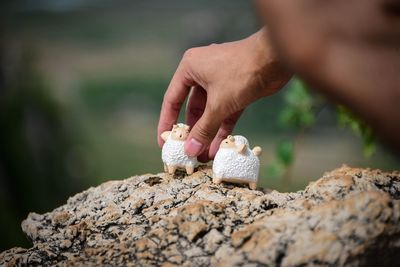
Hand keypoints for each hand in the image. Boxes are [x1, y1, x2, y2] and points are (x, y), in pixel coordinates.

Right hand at [157, 28, 291, 161]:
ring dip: (208, 133)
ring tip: (203, 156)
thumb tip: (190, 150)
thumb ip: (203, 129)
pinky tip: (218, 147)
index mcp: (190, 68)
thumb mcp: (218, 104)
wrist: (275, 59)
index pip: (172, 99)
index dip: (167, 122)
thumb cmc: (241, 73)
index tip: (164, 141)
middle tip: (188, 152)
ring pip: (210, 112)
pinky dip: (222, 128)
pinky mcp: (236, 90)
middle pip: (192, 108)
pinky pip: (225, 112)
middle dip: (192, 131)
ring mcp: (220, 81)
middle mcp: (202, 73)